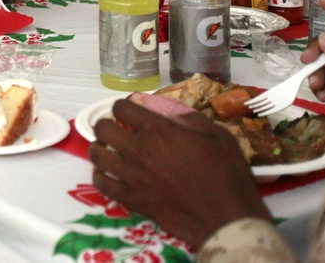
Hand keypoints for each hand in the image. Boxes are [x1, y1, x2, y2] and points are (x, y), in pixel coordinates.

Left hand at [89, 99, 269, 249]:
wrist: (226, 218)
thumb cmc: (227, 174)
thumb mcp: (216, 134)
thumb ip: (188, 118)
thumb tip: (168, 112)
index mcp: (159, 130)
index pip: (122, 108)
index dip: (123, 107)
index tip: (129, 112)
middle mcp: (138, 149)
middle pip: (102, 128)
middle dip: (108, 124)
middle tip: (118, 130)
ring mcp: (131, 176)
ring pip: (97, 154)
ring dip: (101, 148)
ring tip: (111, 150)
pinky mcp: (131, 199)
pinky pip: (101, 183)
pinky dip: (101, 175)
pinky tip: (109, 173)